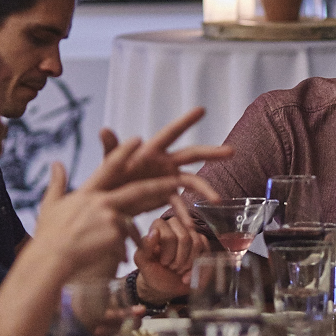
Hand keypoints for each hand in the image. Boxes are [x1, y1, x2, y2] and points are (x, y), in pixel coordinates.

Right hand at [37, 146, 209, 275]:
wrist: (50, 260)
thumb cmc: (48, 235)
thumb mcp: (50, 205)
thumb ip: (57, 182)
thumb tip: (56, 163)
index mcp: (87, 192)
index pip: (108, 167)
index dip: (124, 153)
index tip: (139, 139)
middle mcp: (101, 201)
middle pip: (137, 190)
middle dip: (160, 185)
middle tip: (178, 180)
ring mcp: (109, 218)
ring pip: (131, 222)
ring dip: (131, 234)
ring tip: (130, 241)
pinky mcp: (115, 235)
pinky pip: (126, 242)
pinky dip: (121, 251)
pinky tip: (112, 261)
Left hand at [90, 107, 230, 201]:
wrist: (107, 201)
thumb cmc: (107, 178)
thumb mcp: (108, 164)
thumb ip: (111, 148)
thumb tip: (104, 130)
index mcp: (151, 150)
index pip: (171, 133)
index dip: (185, 121)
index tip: (202, 109)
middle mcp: (164, 162)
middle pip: (192, 154)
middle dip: (211, 153)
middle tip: (232, 151)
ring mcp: (167, 178)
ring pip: (192, 181)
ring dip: (206, 190)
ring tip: (218, 200)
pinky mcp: (165, 195)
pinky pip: (179, 203)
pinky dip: (184, 214)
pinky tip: (189, 226)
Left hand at [134, 213, 210, 302]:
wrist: (166, 285)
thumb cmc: (153, 272)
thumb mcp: (144, 263)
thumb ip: (145, 247)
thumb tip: (154, 232)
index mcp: (158, 226)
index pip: (169, 235)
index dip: (169, 253)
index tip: (163, 263)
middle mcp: (175, 225)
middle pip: (185, 238)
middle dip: (179, 259)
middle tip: (172, 267)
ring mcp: (190, 232)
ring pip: (197, 243)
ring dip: (189, 263)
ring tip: (179, 270)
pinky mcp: (201, 242)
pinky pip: (206, 250)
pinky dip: (199, 266)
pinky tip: (189, 274)